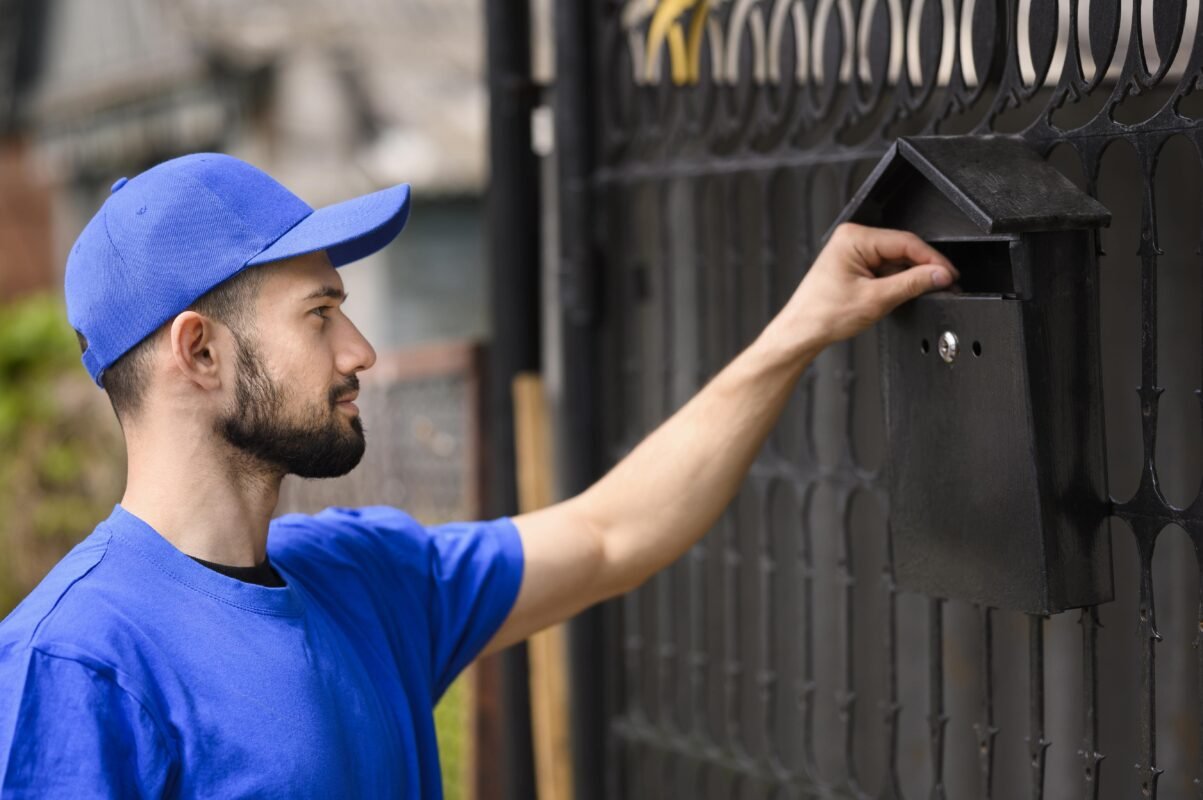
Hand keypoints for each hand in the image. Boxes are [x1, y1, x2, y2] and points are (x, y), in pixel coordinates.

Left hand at [762, 222, 958, 357]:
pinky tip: (908, 293)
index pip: (906, 242)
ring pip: (896, 260)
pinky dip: (898, 281)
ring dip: (912, 277)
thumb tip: (939, 275)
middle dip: (925, 269)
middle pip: (903, 249)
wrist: (800, 332)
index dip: (933, 259)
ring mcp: (853, 252)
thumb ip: (912, 284)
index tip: (950, 274)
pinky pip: (885, 269)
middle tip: (946, 285)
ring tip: (930, 292)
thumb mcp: (876, 299)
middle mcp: (852, 239)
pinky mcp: (854, 266)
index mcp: (854, 238)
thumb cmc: (823, 315)